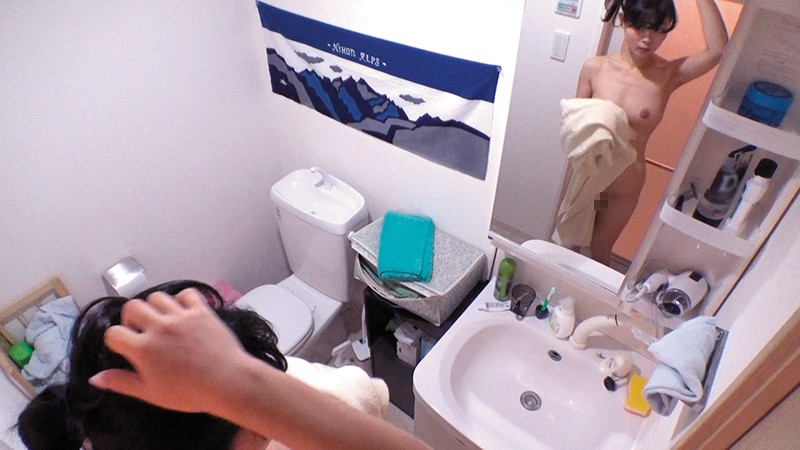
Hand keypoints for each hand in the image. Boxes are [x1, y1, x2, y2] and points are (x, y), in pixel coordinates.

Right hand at [89, 288, 251, 413]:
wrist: (227, 381)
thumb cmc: (188, 393)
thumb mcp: (150, 393)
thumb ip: (121, 382)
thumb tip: (94, 378)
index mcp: (143, 348)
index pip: (114, 332)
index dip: (116, 340)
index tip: (125, 347)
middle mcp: (159, 327)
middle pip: (132, 307)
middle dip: (131, 317)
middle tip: (142, 330)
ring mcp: (181, 316)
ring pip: (158, 296)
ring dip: (155, 307)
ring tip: (162, 321)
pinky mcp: (202, 310)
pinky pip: (186, 293)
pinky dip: (182, 299)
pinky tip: (183, 312)